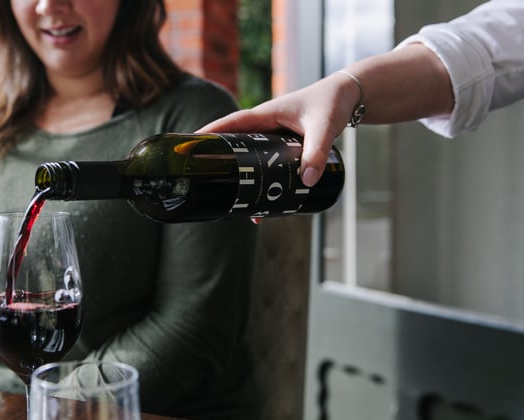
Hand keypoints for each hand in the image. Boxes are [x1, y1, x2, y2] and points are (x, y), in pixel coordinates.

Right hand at [198, 72, 358, 186]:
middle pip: (236, 144)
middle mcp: (266, 125)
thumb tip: (307, 181)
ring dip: (243, 175)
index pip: (231, 124)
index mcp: (266, 114)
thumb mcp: (324, 127)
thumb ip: (316, 152)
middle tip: (204, 177)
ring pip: (251, 156)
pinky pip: (267, 162)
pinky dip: (264, 178)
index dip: (211, 133)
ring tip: (238, 202)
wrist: (349, 96)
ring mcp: (275, 135)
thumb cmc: (332, 102)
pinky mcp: (285, 145)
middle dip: (221, 160)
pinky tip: (267, 199)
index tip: (190, 142)